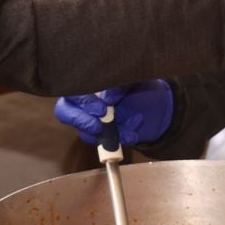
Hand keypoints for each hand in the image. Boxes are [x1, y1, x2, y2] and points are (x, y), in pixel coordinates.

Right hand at [54, 81, 174, 146]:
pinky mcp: (104, 138)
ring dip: (108, 132)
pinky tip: (133, 133)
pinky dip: (120, 139)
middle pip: (65, 113)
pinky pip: (104, 144)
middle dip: (81, 121)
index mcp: (89, 84)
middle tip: (99, 126)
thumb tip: (107, 97)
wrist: (160, 107)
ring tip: (131, 124)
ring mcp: (93, 121)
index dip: (82, 102)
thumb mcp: (135, 80)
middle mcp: (85, 103)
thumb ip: (120, 85)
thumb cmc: (142, 87)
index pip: (71, 92)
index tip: (102, 108)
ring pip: (85, 133)